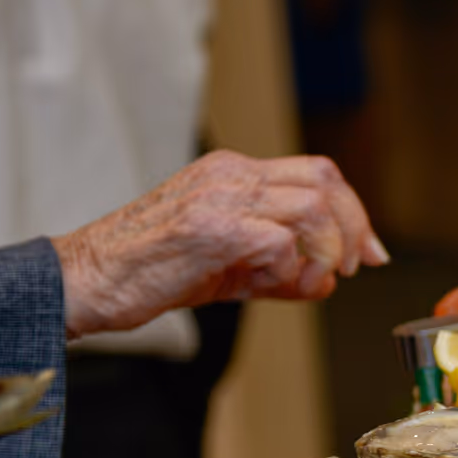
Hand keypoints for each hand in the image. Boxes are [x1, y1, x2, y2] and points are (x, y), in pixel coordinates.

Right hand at [54, 150, 388, 338]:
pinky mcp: (210, 228)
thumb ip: (281, 272)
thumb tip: (326, 282)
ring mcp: (219, 198)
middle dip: (354, 227)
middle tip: (353, 267)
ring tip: (311, 279)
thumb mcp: (229, 269)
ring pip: (311, 206)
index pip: (317, 173)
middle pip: (324, 180)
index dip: (354, 211)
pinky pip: (279, 242)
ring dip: (326, 250)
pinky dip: (288, 270)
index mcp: (232, 174)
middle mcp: (229, 176)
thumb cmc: (148, 271)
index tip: (370, 252)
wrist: (87, 280)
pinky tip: (265, 285)